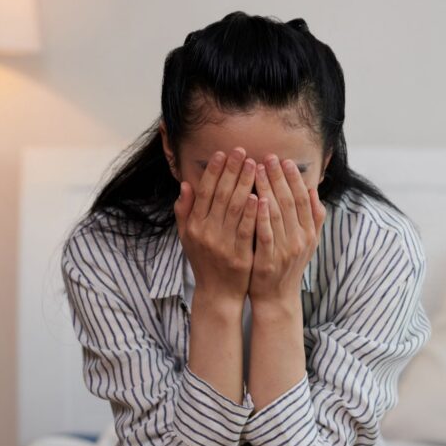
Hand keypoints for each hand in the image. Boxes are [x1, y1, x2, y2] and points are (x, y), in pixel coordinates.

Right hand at [173, 148, 257, 306]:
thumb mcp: (188, 237)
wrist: (217, 293)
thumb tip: (186, 184)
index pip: (204, 192)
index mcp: (194, 225)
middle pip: (220, 195)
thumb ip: (185, 211)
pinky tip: (260, 196)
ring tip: (254, 165)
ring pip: (234, 209)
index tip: (223, 153)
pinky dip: (252, 212)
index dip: (213, 171)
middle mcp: (205, 232)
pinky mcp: (239, 256)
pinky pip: (246, 230)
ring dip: (244, 185)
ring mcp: (222, 244)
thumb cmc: (205, 261)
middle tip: (242, 152)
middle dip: (231, 171)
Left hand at [248, 154, 325, 305]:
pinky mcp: (269, 260)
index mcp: (310, 233)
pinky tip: (256, 199)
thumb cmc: (287, 265)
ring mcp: (286, 250)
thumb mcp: (307, 242)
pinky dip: (262, 216)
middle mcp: (301, 240)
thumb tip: (314, 191)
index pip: (303, 200)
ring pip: (278, 214)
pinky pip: (266, 234)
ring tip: (258, 169)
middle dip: (279, 177)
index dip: (294, 179)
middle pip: (291, 202)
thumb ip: (313, 218)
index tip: (284, 160)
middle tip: (269, 157)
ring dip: (268, 189)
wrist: (277, 297)